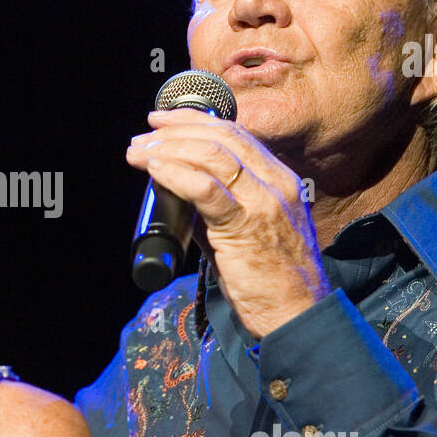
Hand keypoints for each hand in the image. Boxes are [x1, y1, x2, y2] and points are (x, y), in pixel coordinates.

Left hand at [127, 110, 329, 339]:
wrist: (297, 315)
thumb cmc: (271, 280)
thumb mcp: (248, 230)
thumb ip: (217, 206)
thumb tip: (177, 188)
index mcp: (279, 179)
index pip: (235, 134)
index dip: (194, 121)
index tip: (162, 122)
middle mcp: (275, 183)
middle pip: (221, 137)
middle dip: (175, 131)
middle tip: (143, 137)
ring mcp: (263, 202)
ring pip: (211, 156)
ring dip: (167, 149)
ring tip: (139, 153)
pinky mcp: (247, 227)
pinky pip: (206, 190)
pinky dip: (175, 174)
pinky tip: (155, 170)